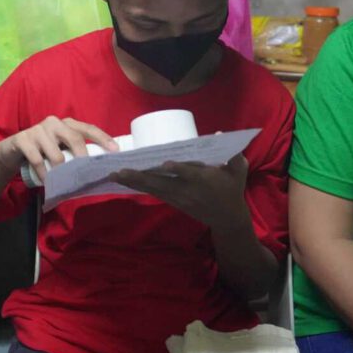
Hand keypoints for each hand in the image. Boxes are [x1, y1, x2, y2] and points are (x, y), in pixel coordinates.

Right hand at [0, 116, 117, 182]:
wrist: (11, 151)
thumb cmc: (42, 151)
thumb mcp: (60, 148)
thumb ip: (74, 153)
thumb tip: (98, 168)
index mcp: (66, 124)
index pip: (88, 129)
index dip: (103, 138)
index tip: (115, 150)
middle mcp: (53, 123)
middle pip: (74, 138)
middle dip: (83, 156)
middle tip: (88, 172)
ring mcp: (37, 130)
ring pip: (56, 154)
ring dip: (60, 171)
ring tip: (62, 181)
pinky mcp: (22, 139)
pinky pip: (37, 159)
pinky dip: (44, 173)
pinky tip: (46, 181)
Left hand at [111, 154, 249, 227]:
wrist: (227, 218)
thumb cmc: (232, 189)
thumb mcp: (238, 170)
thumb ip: (232, 153)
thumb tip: (218, 133)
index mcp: (204, 181)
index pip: (190, 174)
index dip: (178, 169)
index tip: (165, 164)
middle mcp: (188, 191)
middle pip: (161, 183)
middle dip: (140, 177)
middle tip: (120, 170)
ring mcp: (178, 198)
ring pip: (153, 189)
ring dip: (133, 183)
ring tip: (113, 175)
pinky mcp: (173, 202)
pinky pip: (154, 193)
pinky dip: (138, 187)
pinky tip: (123, 181)